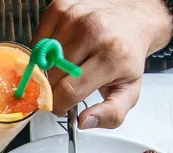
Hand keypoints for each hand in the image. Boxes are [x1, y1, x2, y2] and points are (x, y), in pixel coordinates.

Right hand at [33, 0, 172, 127]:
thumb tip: (84, 121)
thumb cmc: (128, 56)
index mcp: (113, 56)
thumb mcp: (128, 91)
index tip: (63, 106)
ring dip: (50, 69)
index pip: (68, 91)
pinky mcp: (61, 7)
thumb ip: (111, 114)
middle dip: (55, 88)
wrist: (134, 18)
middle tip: (68, 85)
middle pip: (53, 77)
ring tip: (68, 65)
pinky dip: (44, 50)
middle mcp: (94, 31)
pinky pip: (38, 40)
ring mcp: (75, 16)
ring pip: (43, 60)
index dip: (60, 105)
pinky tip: (61, 50)